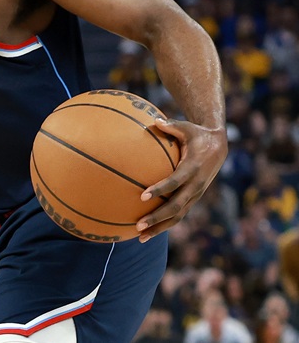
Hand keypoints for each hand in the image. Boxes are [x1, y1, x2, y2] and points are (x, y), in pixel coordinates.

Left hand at [137, 118, 226, 241]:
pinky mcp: (193, 199)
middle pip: (176, 206)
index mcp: (193, 168)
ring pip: (178, 216)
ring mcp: (196, 194)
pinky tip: (148, 231)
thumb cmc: (196, 134)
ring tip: (140, 237)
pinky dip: (165, 224)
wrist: (219, 146)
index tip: (143, 195)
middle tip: (138, 225)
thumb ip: (171, 125)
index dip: (160, 189)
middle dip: (157, 217)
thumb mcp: (187, 127)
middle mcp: (196, 185)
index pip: (175, 181)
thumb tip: (154, 120)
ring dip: (160, 227)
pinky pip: (179, 215)